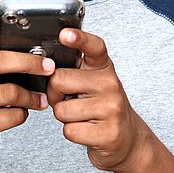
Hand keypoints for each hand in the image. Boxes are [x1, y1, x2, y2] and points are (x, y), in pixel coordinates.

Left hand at [46, 28, 147, 172]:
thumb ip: (75, 70)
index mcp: (103, 67)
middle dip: (54, 94)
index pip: (94, 46)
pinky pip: (70, 130)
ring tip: (80, 115)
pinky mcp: (108, 133)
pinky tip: (86, 129)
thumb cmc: (101, 106)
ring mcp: (111, 108)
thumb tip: (46, 66)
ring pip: (61, 110)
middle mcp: (110, 83)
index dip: (78, 38)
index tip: (65, 34)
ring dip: (64, 117)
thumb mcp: (93, 81)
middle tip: (68, 99)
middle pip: (59, 80)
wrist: (127, 138)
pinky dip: (72, 132)